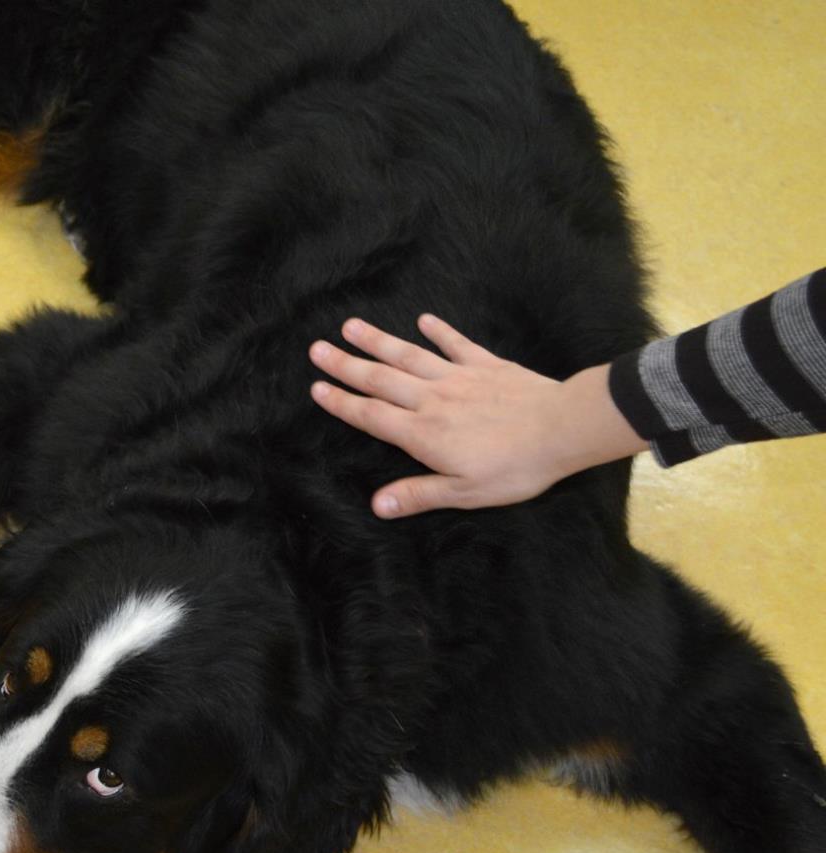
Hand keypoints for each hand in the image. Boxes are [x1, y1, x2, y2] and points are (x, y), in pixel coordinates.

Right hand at [309, 315, 646, 517]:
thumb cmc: (515, 467)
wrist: (563, 428)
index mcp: (422, 433)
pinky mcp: (486, 365)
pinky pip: (456, 344)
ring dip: (378, 341)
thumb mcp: (463, 493)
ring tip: (351, 325)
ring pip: (408, 356)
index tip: (316, 388)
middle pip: (380, 380)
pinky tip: (424, 320)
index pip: (371, 416)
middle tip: (316, 349)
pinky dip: (439, 332)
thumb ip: (418, 495)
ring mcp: (458, 378)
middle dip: (345, 365)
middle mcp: (432, 400)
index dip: (341, 403)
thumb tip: (377, 505)